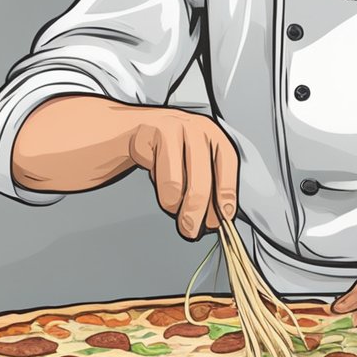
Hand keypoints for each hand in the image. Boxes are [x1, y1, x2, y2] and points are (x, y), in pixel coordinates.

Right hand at [128, 109, 237, 240]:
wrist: (129, 131)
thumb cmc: (166, 150)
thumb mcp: (193, 161)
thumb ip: (207, 183)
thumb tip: (215, 218)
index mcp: (213, 133)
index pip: (228, 163)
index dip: (227, 192)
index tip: (224, 216)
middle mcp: (196, 127)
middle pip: (202, 178)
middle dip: (196, 210)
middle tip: (191, 229)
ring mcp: (172, 127)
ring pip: (176, 182)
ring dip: (173, 204)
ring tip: (171, 207)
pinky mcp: (148, 134)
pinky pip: (155, 175)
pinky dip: (156, 188)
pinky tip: (155, 179)